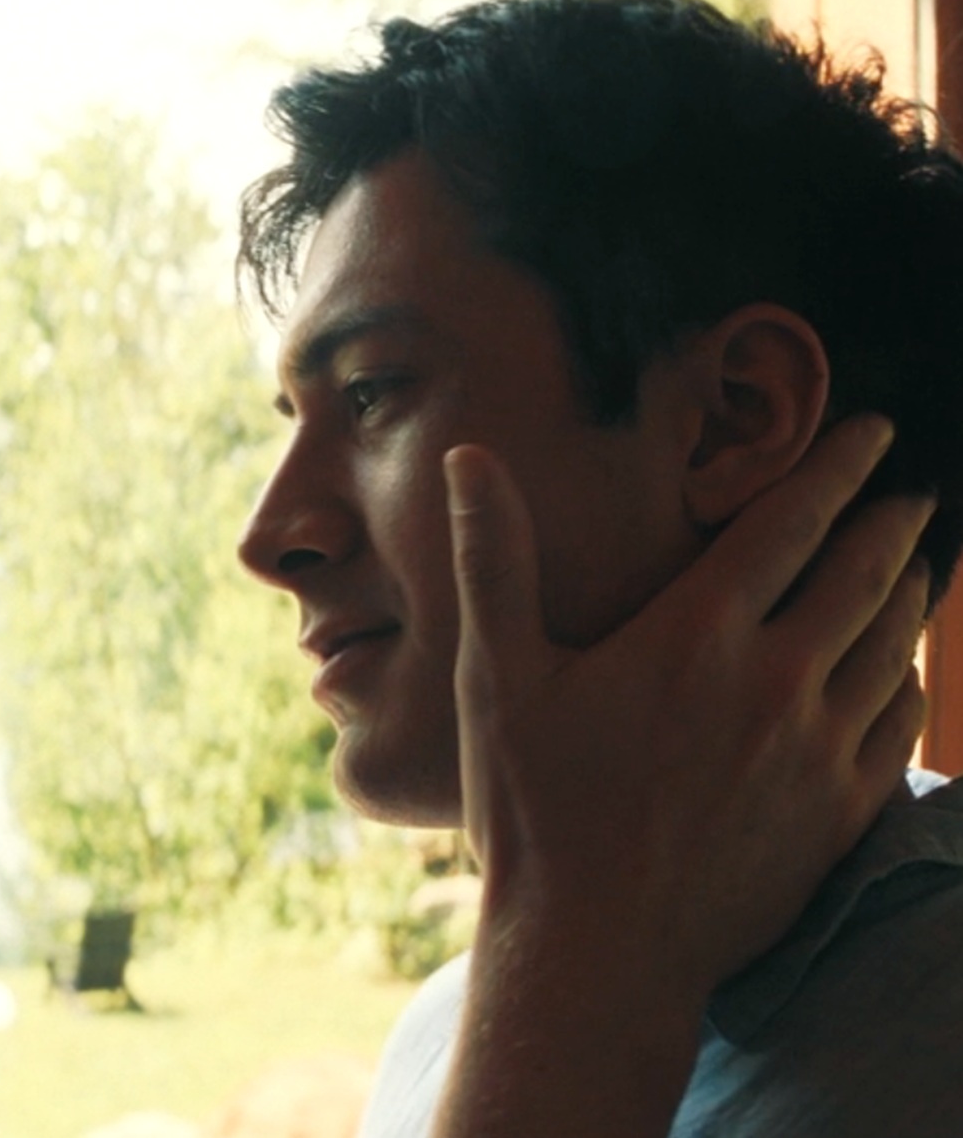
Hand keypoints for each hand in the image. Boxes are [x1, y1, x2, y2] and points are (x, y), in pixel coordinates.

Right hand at [431, 414, 930, 1137]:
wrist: (594, 949)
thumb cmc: (531, 808)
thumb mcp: (495, 675)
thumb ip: (492, 558)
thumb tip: (468, 456)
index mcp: (695, 636)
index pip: (792, 525)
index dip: (839, 468)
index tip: (875, 433)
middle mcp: (775, 684)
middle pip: (864, 577)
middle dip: (894, 523)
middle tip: (913, 492)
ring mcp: (817, 753)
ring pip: (894, 649)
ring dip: (908, 597)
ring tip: (914, 568)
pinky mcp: (838, 814)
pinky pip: (900, 727)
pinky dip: (910, 682)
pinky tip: (902, 672)